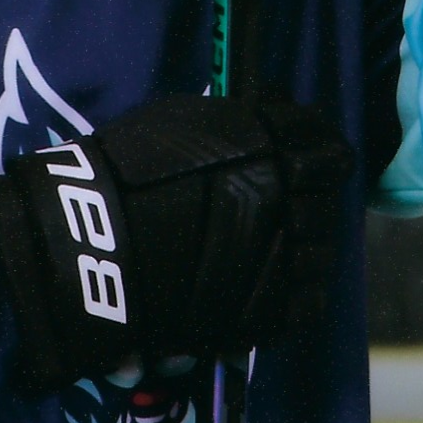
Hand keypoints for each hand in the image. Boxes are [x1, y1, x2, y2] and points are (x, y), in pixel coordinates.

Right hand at [0, 95, 352, 389]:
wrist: (90, 242)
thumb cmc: (130, 170)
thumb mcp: (186, 119)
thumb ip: (243, 119)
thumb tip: (280, 109)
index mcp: (277, 154)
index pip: (332, 154)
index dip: (315, 157)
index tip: (295, 162)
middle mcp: (293, 205)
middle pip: (327, 204)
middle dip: (305, 203)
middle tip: (267, 207)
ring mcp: (284, 263)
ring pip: (321, 253)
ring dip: (299, 247)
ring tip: (258, 248)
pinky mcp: (269, 313)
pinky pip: (306, 301)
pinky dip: (289, 292)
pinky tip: (260, 282)